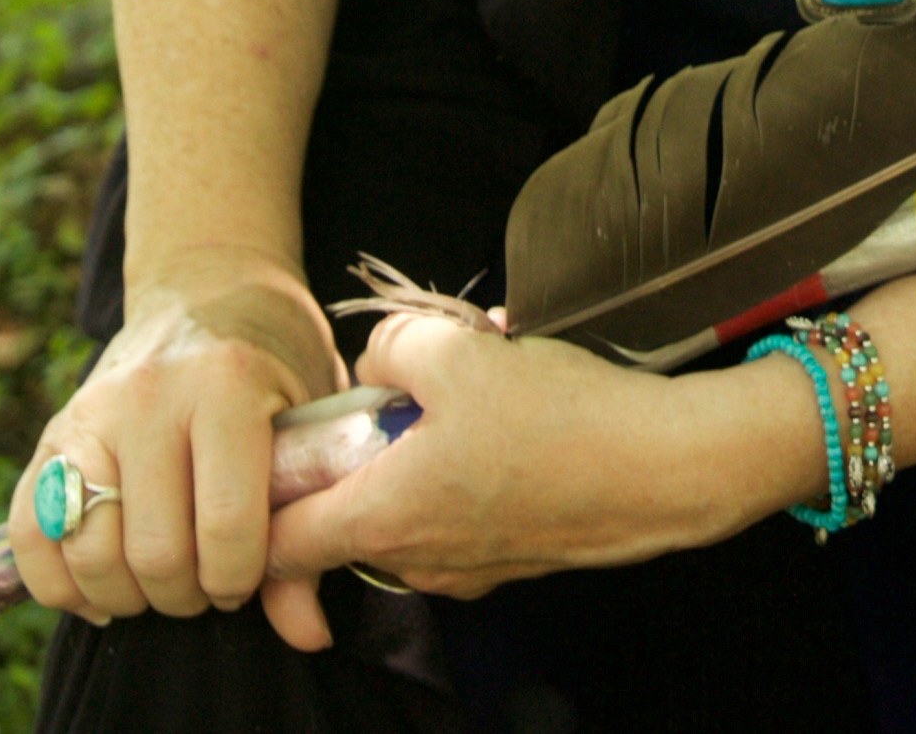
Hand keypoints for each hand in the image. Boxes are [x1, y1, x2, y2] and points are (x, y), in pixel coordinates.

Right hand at [9, 246, 346, 646]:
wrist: (209, 287)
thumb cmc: (276, 358)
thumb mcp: (313, 416)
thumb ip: (308, 520)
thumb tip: (308, 633)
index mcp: (227, 385)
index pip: (225, 526)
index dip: (240, 577)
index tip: (249, 574)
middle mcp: (150, 396)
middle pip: (155, 553)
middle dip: (187, 594)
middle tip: (208, 581)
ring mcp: (91, 414)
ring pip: (89, 553)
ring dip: (129, 594)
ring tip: (165, 579)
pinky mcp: (51, 435)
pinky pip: (31, 536)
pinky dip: (63, 583)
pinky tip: (107, 583)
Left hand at [260, 315, 826, 648]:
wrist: (661, 468)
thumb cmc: (557, 417)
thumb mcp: (458, 351)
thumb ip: (391, 347)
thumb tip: (375, 362)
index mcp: (382, 519)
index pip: (274, 546)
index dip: (254, 502)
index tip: (271, 452)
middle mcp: (416, 561)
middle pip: (342, 522)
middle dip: (353, 456)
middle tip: (389, 393)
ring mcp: (467, 568)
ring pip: (405, 512)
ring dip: (413, 457)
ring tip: (467, 389)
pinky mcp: (512, 557)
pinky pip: (458, 514)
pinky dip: (461, 470)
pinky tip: (511, 413)